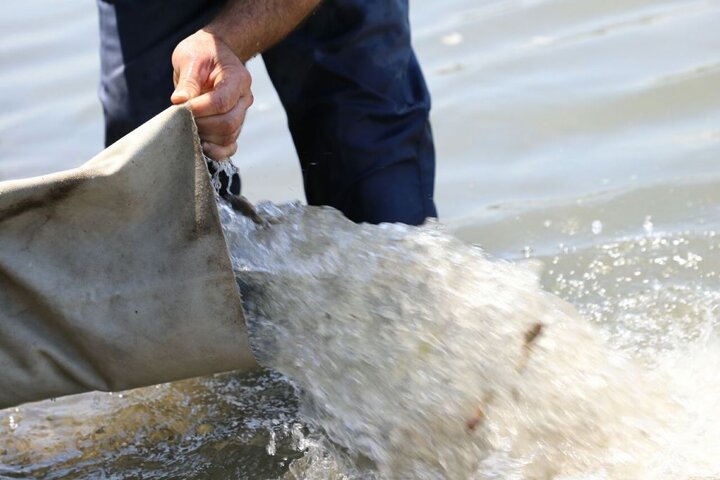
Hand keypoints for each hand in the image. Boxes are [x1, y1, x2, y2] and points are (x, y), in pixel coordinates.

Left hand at [170, 29, 252, 158]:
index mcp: (238, 79)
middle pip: (228, 123)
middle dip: (201, 124)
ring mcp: (241, 114)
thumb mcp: (191, 58)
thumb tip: (179, 101)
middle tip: (181, 117)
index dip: (200, 109)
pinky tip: (201, 146)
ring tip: (187, 125)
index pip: (222, 101)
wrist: (213, 54)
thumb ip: (188, 81)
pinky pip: (230, 146)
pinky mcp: (233, 125)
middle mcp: (244, 99)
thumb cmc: (202, 52)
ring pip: (228, 136)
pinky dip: (217, 151)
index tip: (180, 107)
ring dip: (205, 137)